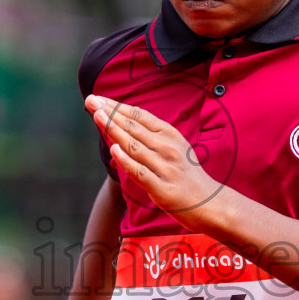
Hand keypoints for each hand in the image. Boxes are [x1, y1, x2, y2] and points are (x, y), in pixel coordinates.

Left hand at [86, 94, 222, 215]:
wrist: (208, 201)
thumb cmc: (185, 173)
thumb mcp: (173, 147)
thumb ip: (149, 137)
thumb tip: (121, 125)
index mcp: (169, 134)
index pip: (138, 115)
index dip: (116, 106)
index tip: (98, 98)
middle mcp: (167, 147)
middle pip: (133, 126)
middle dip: (109, 112)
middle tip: (90, 100)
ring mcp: (165, 167)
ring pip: (134, 145)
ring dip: (113, 129)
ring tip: (97, 115)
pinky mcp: (162, 188)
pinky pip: (140, 172)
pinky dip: (126, 160)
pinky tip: (113, 150)